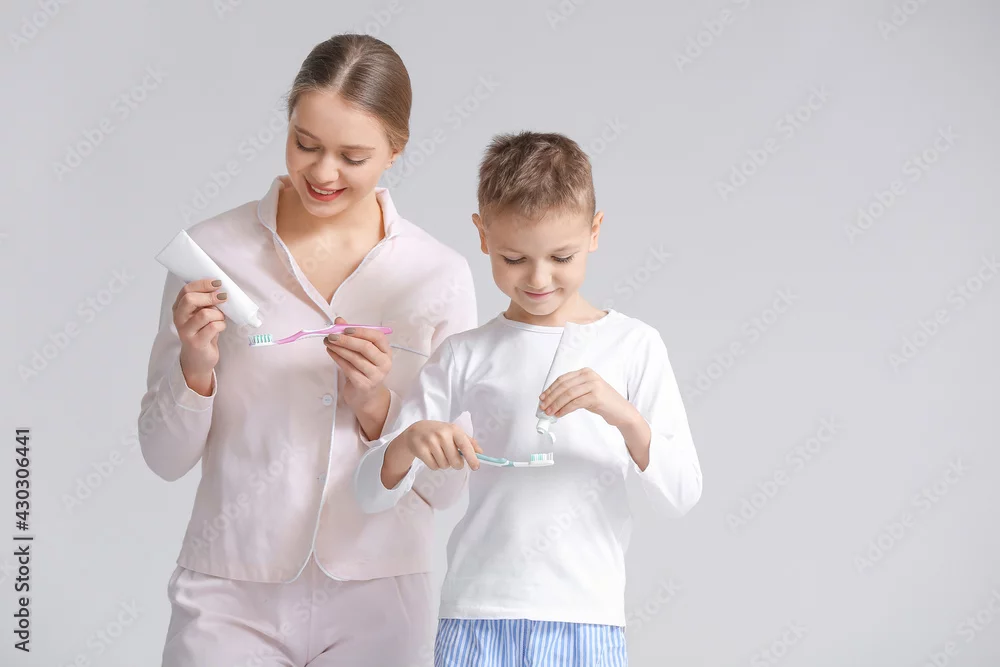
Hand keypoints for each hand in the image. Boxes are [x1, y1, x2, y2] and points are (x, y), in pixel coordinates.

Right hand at [173, 278, 227, 394]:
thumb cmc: (203, 333)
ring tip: (220, 319)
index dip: (203, 284)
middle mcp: (179, 318)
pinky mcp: (196, 342)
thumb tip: (219, 288)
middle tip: (223, 297)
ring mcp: (186, 331)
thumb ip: (205, 303)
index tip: (217, 283)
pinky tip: (221, 328)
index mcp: (179, 308)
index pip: (186, 290)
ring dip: (218, 314)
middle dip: (210, 296)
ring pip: (205, 314)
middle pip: (190, 299)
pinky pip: (213, 327)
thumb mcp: (202, 315)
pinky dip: (222, 325)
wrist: (198, 360)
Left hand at [324, 316, 391, 410]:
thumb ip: (352, 336)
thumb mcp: (361, 353)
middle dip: (347, 340)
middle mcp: (384, 364)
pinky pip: (348, 368)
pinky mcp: (364, 385)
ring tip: (328, 342)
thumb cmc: (364, 370)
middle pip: (366, 347)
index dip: (362, 331)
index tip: (346, 329)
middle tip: (332, 335)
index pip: (378, 337)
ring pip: (355, 358)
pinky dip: (337, 359)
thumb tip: (339, 321)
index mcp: (386, 352)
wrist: (366, 397)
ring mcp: (375, 376)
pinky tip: (331, 352)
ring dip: (339, 348)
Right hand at [397, 420, 482, 471]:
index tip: (476, 467)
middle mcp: (442, 434)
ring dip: (444, 464)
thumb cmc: (439, 432)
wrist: (416, 431)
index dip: (472, 457)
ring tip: (439, 454)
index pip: (465, 445)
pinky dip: (434, 465)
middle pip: (455, 460)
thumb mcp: (454, 432)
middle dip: (456, 464)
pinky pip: (433, 467)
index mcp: (453, 429)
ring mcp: (430, 442)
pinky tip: (431, 456)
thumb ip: (468, 442)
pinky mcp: (420, 450)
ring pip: (444, 465)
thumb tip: (480, 453)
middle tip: (452, 458)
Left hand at [538, 367, 638, 428]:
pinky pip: (575, 403)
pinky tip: (559, 414)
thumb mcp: (586, 392)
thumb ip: (572, 392)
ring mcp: (593, 385)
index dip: (550, 389)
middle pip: (563, 386)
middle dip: (550, 397)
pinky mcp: (596, 396)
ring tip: (549, 412)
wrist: (621, 412)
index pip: (563, 379)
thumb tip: (552, 399)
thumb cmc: (603, 403)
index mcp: (585, 372)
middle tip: (543, 407)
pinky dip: (564, 409)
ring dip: (555, 404)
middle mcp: (589, 376)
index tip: (542, 397)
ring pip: (568, 394)